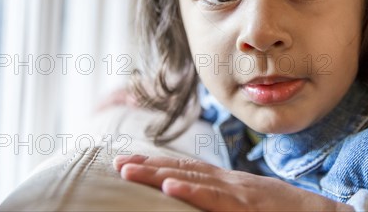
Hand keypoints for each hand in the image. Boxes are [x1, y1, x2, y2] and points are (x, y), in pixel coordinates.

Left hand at [113, 155, 353, 211]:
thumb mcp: (251, 203)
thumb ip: (225, 200)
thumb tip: (198, 200)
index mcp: (229, 182)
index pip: (188, 168)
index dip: (158, 163)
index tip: (130, 161)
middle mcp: (230, 182)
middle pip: (183, 169)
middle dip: (148, 166)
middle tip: (117, 163)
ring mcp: (238, 193)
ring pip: (193, 179)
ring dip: (158, 174)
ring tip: (129, 171)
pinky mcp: (247, 207)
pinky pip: (215, 199)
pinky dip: (192, 190)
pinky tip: (170, 186)